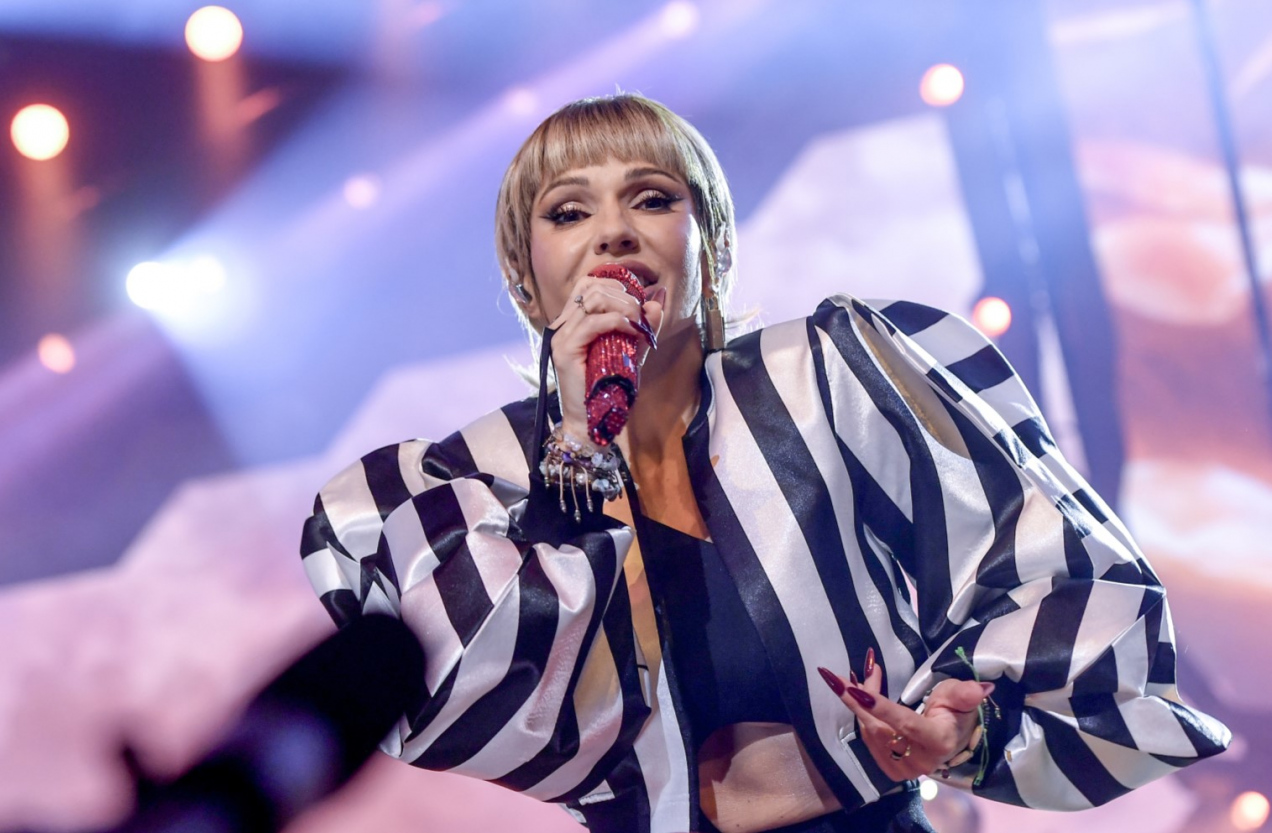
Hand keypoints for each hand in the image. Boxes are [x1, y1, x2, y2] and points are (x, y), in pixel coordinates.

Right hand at [548, 275, 664, 438]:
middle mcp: (563, 325)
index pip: (589, 284)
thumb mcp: (631, 353)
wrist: (592, 422)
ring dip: (623, 306)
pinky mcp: (565, 349)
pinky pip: (593, 323)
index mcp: (573, 322)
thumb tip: (656, 301)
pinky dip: (618, 322)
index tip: (638, 303)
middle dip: (624, 296)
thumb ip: (642, 328)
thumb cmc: (609, 391)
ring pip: (593, 299)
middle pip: (593, 287)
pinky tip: (633, 331)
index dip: (616, 285)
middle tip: (642, 317)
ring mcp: (561, 336)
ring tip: (638, 324)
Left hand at [817, 650, 991, 780]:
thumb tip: (981, 688)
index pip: (904, 722)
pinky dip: (861, 714)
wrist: (951, 740)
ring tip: (858, 676)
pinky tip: (860, 696)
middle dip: (854, 698)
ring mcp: (903, 768)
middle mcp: (919, 760)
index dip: (879, 706)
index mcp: (938, 741)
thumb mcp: (960, 698)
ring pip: (869, 729)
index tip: (854, 689)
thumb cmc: (954, 713)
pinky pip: (868, 737)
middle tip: (833, 677)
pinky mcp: (890, 769)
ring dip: (858, 700)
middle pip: (878, 726)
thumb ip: (965, 694)